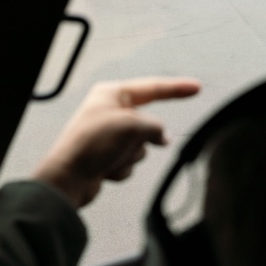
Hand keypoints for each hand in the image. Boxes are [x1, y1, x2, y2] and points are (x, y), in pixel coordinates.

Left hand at [32, 77, 200, 207]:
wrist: (69, 178)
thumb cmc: (92, 145)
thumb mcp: (132, 127)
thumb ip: (156, 127)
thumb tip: (163, 138)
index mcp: (111, 94)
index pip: (152, 88)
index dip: (176, 89)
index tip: (196, 88)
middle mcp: (109, 112)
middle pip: (147, 124)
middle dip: (140, 139)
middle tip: (122, 143)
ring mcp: (108, 136)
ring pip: (140, 147)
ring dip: (130, 156)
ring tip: (109, 157)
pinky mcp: (106, 156)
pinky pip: (129, 162)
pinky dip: (121, 168)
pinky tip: (104, 170)